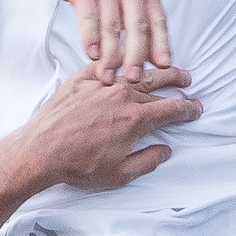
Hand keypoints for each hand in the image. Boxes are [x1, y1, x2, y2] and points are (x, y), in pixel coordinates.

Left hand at [6, 64, 201, 194]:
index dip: (188, 108)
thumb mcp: (119, 174)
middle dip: (177, 82)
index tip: (195, 109)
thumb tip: (164, 151)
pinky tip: (124, 61)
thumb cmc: (77, 165)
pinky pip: (105, 65)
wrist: (40, 151)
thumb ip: (147, 161)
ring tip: (163, 68)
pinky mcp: (81, 80)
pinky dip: (118, 61)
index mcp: (136, 119)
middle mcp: (122, 96)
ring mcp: (101, 84)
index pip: (172, 108)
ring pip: (134, 71)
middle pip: (159, 83)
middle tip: (187, 81)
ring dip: (153, 70)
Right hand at [42, 0, 171, 80]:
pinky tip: (91, 55)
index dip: (162, 46)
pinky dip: (91, 38)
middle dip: (137, 56)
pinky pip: (89, 16)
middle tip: (134, 79)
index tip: (165, 69)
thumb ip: (139, 20)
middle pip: (138, 26)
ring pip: (112, 26)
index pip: (157, 21)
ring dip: (110, 55)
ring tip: (108, 76)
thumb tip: (153, 58)